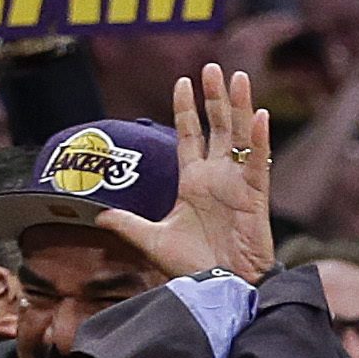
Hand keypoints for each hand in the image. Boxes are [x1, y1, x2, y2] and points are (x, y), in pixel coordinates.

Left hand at [99, 63, 275, 281]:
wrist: (219, 290)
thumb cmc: (192, 268)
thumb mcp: (152, 241)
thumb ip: (128, 223)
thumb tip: (99, 212)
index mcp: (193, 182)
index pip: (190, 135)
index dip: (186, 108)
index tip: (182, 81)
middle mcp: (217, 177)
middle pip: (217, 127)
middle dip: (214, 97)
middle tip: (211, 67)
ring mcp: (237, 185)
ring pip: (241, 136)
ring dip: (240, 107)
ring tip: (238, 78)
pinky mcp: (254, 197)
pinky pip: (258, 163)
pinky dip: (260, 140)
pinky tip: (260, 115)